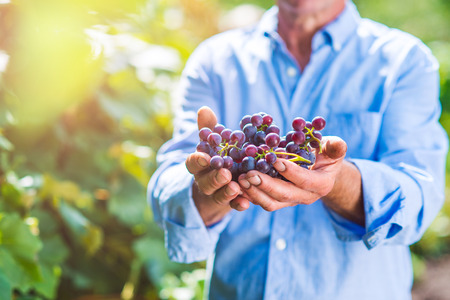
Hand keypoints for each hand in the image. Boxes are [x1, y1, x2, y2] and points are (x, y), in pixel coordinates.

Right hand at [185, 106, 249, 225]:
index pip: (192, 163)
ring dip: (227, 192)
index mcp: (199, 164)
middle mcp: (205, 180)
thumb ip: (208, 128)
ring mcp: (217, 193)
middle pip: (206, 181)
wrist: (220, 182)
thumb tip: (204, 109)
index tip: (204, 157)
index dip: (197, 160)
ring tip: (236, 188)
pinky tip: (246, 203)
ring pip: (219, 195)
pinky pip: (233, 205)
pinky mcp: (230, 202)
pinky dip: (238, 204)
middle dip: (215, 178)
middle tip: (225, 174)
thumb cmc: (216, 155)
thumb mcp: (212, 142)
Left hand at [237, 136, 346, 210]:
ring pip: (270, 203)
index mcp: (320, 185)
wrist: (319, 170)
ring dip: (253, 192)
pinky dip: (247, 196)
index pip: (304, 181)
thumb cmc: (326, 155)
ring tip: (240, 179)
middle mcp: (304, 197)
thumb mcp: (333, 148)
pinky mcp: (276, 200)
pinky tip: (235, 186)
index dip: (291, 172)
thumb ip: (336, 147)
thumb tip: (338, 145)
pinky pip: (260, 201)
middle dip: (265, 185)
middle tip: (249, 174)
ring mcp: (289, 201)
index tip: (276, 160)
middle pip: (283, 195)